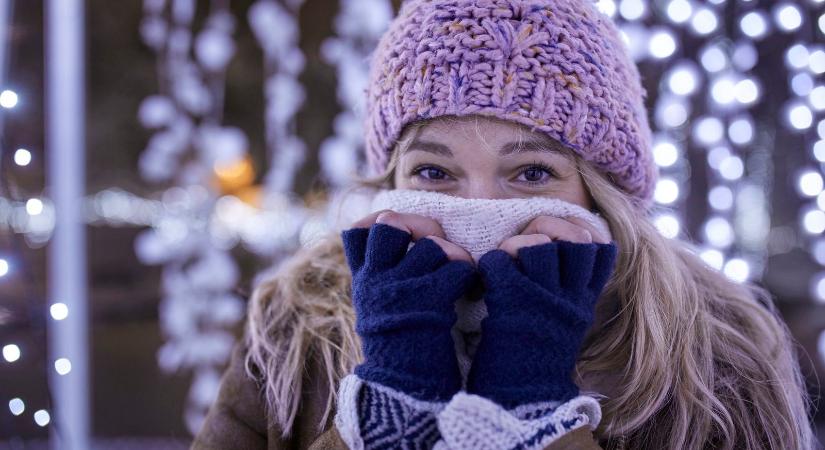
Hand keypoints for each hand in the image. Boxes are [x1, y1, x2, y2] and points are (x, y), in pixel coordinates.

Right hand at [341, 210, 477, 401]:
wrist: (406, 393)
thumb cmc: (403, 348)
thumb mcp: (381, 306)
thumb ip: (385, 274)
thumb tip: (397, 235)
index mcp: (362, 280)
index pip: (359, 230)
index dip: (383, 221)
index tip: (405, 233)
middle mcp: (373, 280)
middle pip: (390, 223)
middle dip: (422, 227)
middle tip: (437, 245)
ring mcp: (396, 289)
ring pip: (431, 245)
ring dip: (454, 256)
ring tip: (460, 277)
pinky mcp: (425, 301)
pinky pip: (456, 266)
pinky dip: (470, 275)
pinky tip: (471, 291)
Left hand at [466, 215, 618, 408]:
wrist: (523, 399)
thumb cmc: (536, 361)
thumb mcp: (566, 324)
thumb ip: (569, 294)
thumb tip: (561, 255)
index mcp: (584, 302)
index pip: (601, 250)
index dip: (580, 236)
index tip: (560, 243)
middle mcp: (571, 297)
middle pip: (575, 239)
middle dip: (550, 234)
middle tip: (528, 252)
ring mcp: (545, 298)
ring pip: (539, 246)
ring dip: (516, 247)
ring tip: (506, 265)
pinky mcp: (514, 301)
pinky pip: (500, 260)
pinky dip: (488, 264)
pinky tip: (486, 280)